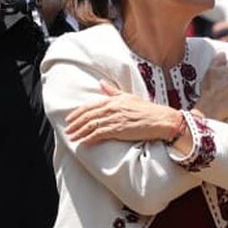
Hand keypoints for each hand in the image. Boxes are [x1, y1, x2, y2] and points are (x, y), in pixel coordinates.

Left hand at [64, 83, 184, 145]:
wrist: (161, 119)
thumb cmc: (147, 109)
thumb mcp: (128, 97)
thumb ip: (113, 92)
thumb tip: (102, 84)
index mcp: (113, 100)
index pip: (89, 106)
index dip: (77, 113)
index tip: (69, 119)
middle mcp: (111, 108)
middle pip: (87, 116)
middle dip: (75, 124)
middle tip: (67, 130)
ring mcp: (114, 119)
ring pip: (90, 126)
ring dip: (79, 132)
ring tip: (72, 138)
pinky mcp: (118, 129)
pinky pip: (99, 134)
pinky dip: (90, 139)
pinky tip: (84, 143)